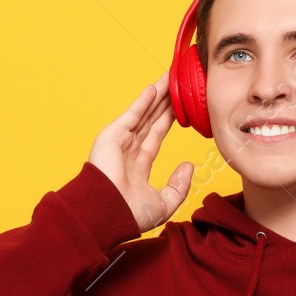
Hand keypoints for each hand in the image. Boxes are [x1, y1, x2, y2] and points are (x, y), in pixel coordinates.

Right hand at [89, 72, 194, 233]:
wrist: (107, 215)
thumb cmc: (129, 215)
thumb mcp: (163, 204)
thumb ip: (178, 186)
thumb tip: (188, 166)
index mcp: (139, 165)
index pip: (157, 136)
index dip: (170, 120)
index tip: (182, 107)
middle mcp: (129, 150)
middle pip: (152, 120)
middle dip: (165, 103)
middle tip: (178, 85)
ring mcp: (121, 142)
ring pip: (144, 113)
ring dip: (157, 96)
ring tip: (170, 79)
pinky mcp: (113, 136)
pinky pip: (132, 115)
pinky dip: (143, 101)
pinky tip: (155, 88)